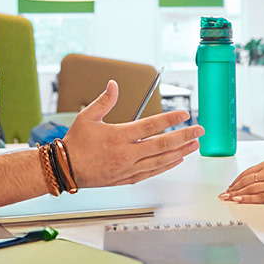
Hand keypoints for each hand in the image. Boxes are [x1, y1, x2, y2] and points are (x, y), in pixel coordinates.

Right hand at [63, 80, 203, 186]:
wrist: (64, 169)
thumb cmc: (75, 143)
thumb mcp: (87, 117)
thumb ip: (104, 101)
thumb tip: (114, 85)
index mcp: (118, 136)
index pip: (150, 126)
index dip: (170, 120)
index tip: (184, 114)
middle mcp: (126, 154)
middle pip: (161, 145)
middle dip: (183, 136)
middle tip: (199, 131)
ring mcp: (127, 168)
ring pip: (160, 161)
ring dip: (180, 152)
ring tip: (194, 145)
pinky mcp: (126, 179)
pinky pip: (151, 172)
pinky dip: (166, 166)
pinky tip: (176, 160)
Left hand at [219, 158, 263, 203]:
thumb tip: (262, 178)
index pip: (247, 173)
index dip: (237, 180)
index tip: (230, 186)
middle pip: (245, 181)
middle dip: (232, 188)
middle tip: (224, 194)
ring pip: (249, 188)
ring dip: (236, 194)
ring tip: (227, 198)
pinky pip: (259, 197)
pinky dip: (247, 198)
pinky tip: (239, 200)